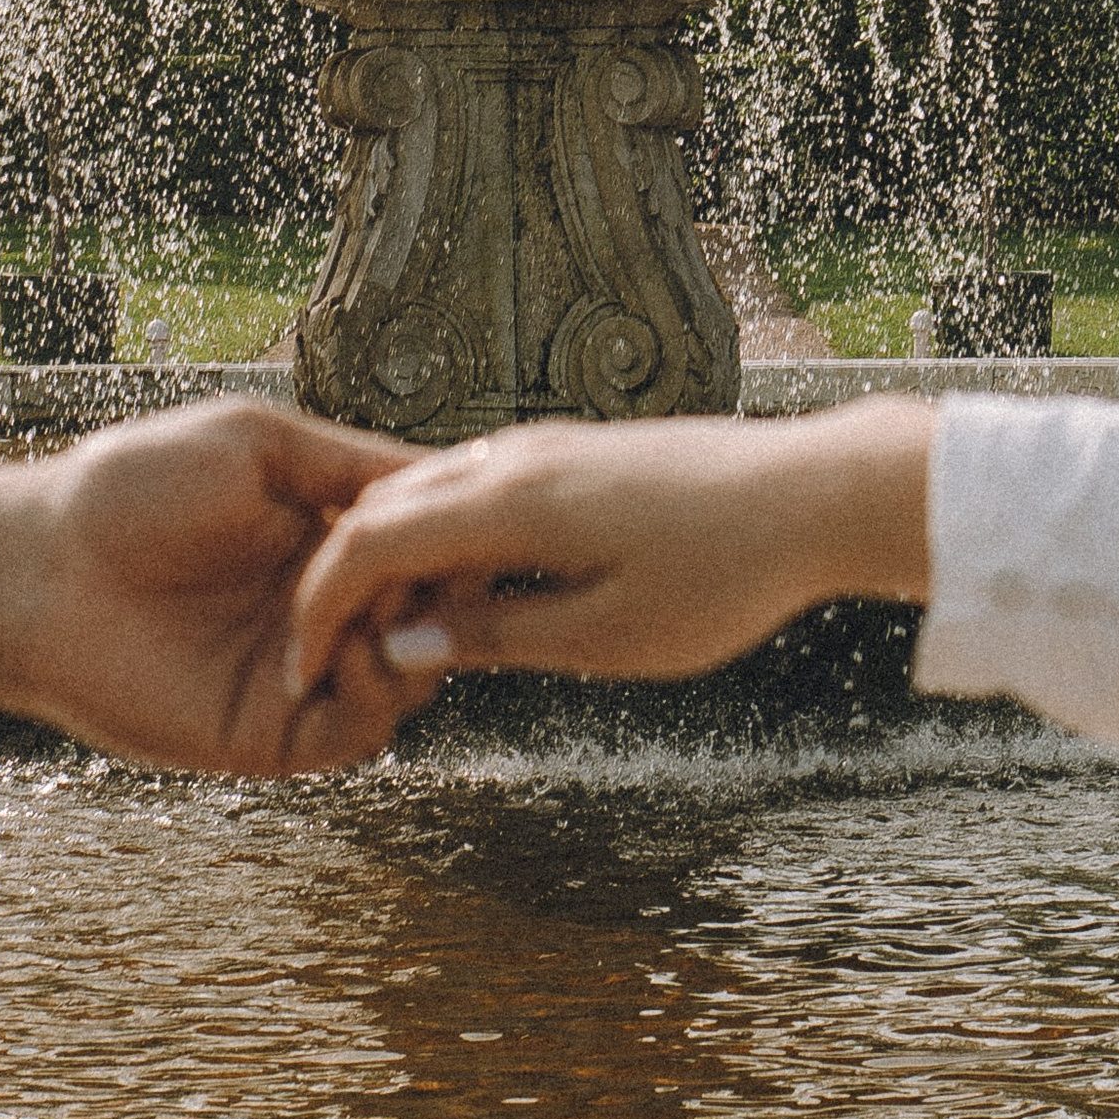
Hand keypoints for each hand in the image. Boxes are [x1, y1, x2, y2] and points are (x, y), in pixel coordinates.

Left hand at [0, 396, 426, 774]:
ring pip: (415, 672)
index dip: (458, 525)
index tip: (471, 508)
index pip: (430, 537)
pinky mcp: (276, 733)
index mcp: (327, 530)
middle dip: (450, 583)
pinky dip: (381, 688)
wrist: (39, 569)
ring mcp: (305, 670)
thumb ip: (348, 464)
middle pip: (439, 606)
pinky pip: (363, 727)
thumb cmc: (130, 488)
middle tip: (430, 564)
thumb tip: (445, 476)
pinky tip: (352, 646)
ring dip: (419, 633)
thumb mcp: (254, 445)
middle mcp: (328, 603)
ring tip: (384, 603)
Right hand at [283, 398, 935, 704]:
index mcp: (509, 501)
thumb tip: (400, 645)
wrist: (815, 491)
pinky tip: (464, 591)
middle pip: (384, 507)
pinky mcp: (576, 451)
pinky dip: (443, 534)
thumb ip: (496, 638)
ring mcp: (545, 446)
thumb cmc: (719, 575)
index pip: (369, 543)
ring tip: (388, 634)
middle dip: (340, 579)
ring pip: (429, 490)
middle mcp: (513, 457)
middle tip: (327, 657)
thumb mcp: (605, 637)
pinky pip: (477, 485)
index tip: (303, 673)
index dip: (321, 608)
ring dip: (392, 555)